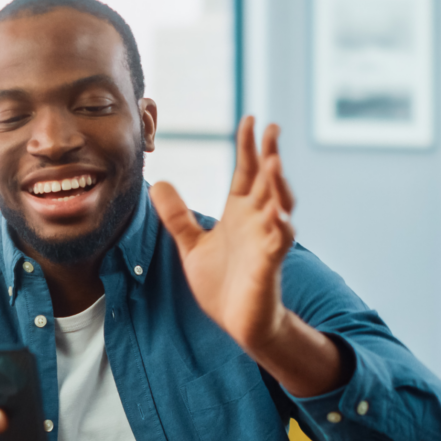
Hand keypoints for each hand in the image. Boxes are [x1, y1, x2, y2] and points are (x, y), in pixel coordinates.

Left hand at [149, 116, 294, 356]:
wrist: (237, 322)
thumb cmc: (221, 283)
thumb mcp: (191, 245)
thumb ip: (177, 217)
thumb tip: (159, 185)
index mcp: (239, 212)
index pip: (246, 171)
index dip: (248, 146)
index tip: (248, 119)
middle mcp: (256, 220)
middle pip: (266, 179)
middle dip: (269, 154)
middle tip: (270, 127)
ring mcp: (265, 240)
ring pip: (278, 204)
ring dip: (278, 184)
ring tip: (274, 162)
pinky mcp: (269, 264)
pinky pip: (279, 240)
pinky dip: (281, 226)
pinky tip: (279, 213)